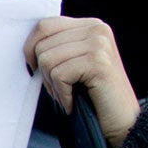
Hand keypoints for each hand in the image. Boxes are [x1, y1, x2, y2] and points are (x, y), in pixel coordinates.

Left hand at [25, 16, 139, 147]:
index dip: (31, 50)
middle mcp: (96, 29)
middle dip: (44, 73)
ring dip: (53, 86)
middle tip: (61, 89)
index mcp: (88, 26)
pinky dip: (62, 94)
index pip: (44, 25)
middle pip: (42, 45)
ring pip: (47, 60)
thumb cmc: (90, 97)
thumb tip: (26, 48)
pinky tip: (74, 101)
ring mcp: (99, 43)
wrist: (121, 121)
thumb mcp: (71, 66)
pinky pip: (59, 75)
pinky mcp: (98, 62)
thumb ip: (56, 50)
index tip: (36, 71)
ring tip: (70, 94)